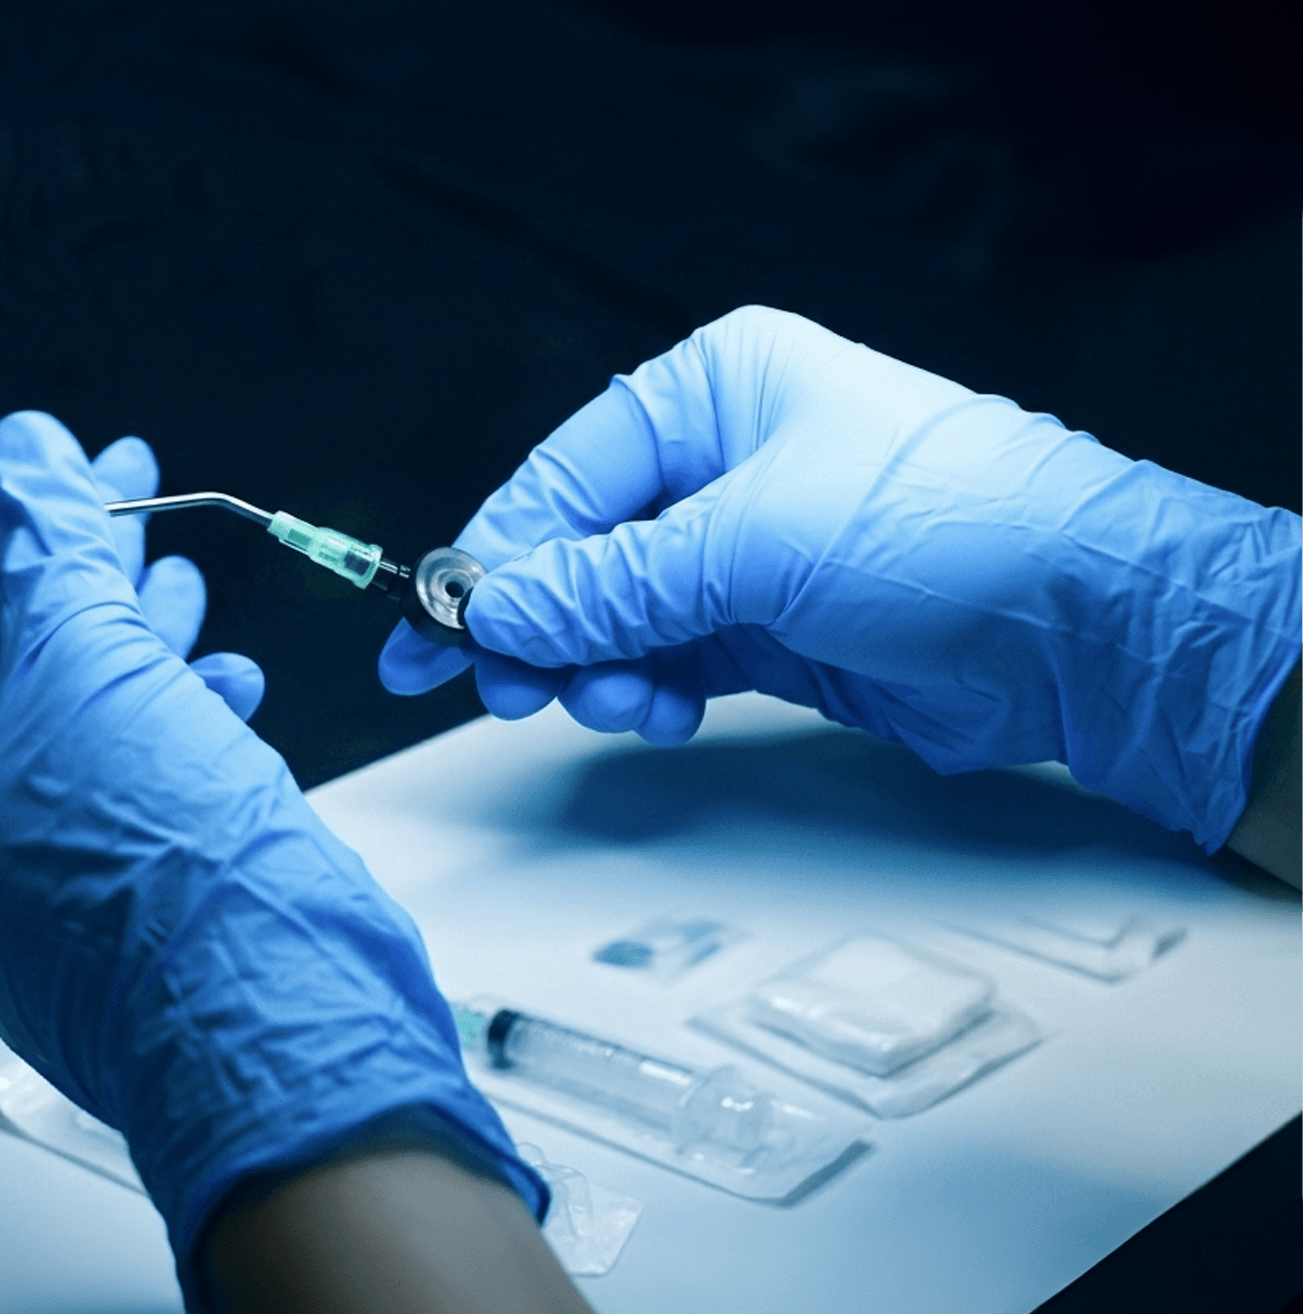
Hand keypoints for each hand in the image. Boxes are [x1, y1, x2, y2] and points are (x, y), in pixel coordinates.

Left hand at [0, 413, 541, 1313]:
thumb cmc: (155, 874)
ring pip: (86, 731)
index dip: (4, 533)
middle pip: (16, 678)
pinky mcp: (130, 917)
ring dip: (141, 645)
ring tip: (180, 579)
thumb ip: (49, 550)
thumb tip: (21, 451)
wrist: (272, 1025)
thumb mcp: (89, 667)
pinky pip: (139, 791)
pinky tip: (230, 685)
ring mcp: (44, 899)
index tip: (53, 462)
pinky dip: (183, 724)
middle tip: (127, 491)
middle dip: (82, 581)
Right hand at [381, 306, 1300, 849]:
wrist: (1082, 628)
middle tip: (497, 685)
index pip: (564, 473)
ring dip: (596, 667)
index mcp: (714, 393)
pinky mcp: (766, 623)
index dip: (497, 554)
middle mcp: (721, 461)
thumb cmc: (948, 531)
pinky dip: (645, 690)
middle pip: (579, 547)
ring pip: (615, 614)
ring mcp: (742, 547)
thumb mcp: (753, 545)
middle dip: (538, 621)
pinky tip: (656, 709)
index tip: (441, 625)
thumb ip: (611, 586)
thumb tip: (496, 609)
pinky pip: (666, 657)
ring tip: (615, 702)